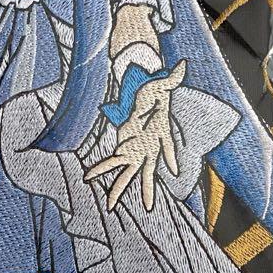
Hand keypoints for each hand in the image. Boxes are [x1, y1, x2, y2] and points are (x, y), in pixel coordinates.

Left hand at [85, 60, 185, 211]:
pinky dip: (100, 169)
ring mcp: (137, 150)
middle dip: (147, 188)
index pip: (167, 145)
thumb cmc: (154, 92)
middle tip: (148, 206)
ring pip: (128, 174)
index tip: (174, 170)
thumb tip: (183, 65)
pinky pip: (112, 162)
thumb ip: (172, 77)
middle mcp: (149, 147)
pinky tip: (88, 177)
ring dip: (118, 188)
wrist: (146, 97)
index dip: (170, 157)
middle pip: (148, 171)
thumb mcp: (161, 84)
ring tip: (109, 206)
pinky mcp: (125, 148)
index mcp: (159, 134)